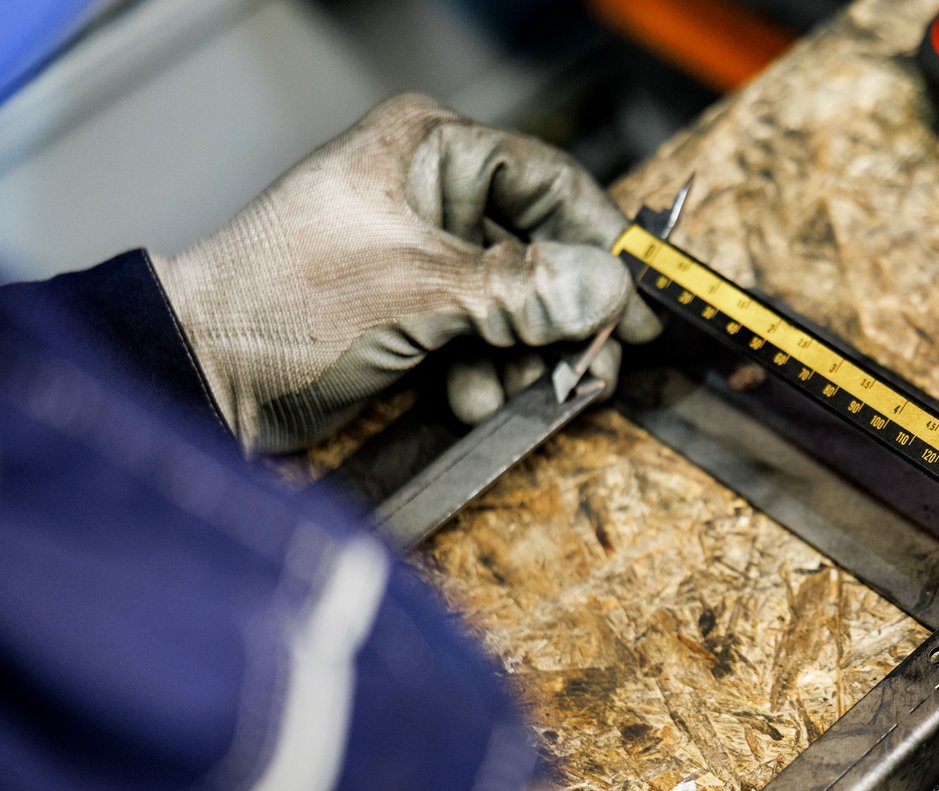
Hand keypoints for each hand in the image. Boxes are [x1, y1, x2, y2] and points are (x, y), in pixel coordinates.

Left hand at [152, 93, 660, 453]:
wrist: (203, 376)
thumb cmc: (279, 304)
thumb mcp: (418, 293)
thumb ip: (521, 292)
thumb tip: (608, 288)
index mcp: (430, 150)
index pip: (550, 182)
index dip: (600, 242)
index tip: (640, 298)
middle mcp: (434, 194)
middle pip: (544, 248)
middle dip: (567, 314)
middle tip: (598, 361)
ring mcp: (428, 257)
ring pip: (522, 302)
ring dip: (530, 355)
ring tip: (532, 391)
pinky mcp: (419, 312)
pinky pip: (489, 337)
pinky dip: (493, 372)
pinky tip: (474, 396)